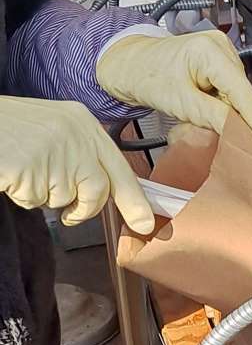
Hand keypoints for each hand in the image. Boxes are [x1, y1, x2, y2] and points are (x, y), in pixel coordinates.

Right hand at [0, 96, 153, 234]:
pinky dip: (22, 195)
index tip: (146, 222)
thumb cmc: (9, 128)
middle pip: (98, 190)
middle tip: (69, 215)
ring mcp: (53, 150)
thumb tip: (101, 189)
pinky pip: (34, 200)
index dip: (134, 198)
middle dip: (83, 209)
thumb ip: (79, 152)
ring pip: (63, 198)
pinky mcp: (30, 167)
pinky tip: (12, 175)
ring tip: (26, 172)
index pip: (118, 166)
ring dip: (44, 196)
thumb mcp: (53, 129)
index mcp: (82, 122)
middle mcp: (75, 134)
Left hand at [97, 30, 251, 152]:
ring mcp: (221, 51)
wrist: (127, 65)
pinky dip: (218, 104)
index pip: (242, 91)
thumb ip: (214, 117)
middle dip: (234, 117)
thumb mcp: (179, 103)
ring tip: (198, 117)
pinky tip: (202, 107)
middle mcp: (221, 46)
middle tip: (223, 138)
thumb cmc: (145, 77)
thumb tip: (242, 134)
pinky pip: (228, 89)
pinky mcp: (218, 60)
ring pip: (236, 93)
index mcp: (210, 51)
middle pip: (241, 92)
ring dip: (224, 111)